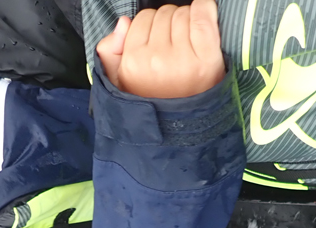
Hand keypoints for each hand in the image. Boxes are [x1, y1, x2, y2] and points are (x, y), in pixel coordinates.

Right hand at [96, 0, 225, 98]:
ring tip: (186, 43)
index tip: (156, 40)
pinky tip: (201, 13)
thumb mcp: (118, 82)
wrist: (180, 127)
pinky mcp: (206, 59)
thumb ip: (109, 51)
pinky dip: (204, 10)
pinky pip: (203, 17)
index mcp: (133, 62)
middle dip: (168, 23)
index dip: (150, 26)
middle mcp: (156, 60)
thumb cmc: (152, 100)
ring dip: (186, 21)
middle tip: (173, 44)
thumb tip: (124, 23)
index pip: (142, 19)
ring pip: (184, 14)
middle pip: (164, 13)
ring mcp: (182, 60)